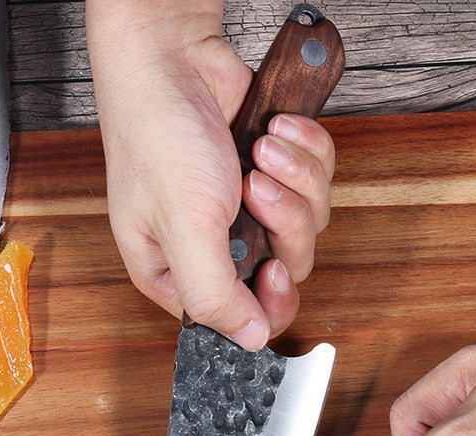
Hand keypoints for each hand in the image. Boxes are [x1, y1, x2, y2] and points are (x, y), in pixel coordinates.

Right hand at [86, 0, 334, 348]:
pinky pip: (318, 179)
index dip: (269, 300)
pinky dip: (307, 151)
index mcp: (180, 273)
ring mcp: (250, 207)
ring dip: (295, 179)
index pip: (241, 317)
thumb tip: (249, 339)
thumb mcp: (183, 229)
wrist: (172, 56)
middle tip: (256, 187)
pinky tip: (275, 128)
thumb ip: (214, 295)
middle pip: (287, 267)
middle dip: (283, 221)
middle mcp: (217, 245)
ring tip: (261, 147)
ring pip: (309, 222)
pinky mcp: (277, 172)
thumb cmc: (158, 136)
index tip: (272, 269)